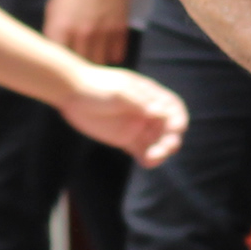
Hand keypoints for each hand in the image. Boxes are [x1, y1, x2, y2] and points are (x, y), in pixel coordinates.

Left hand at [42, 0, 128, 64]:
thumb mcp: (54, 8)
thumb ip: (53, 32)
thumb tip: (55, 53)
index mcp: (61, 27)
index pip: (59, 60)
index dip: (61, 63)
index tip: (64, 63)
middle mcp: (81, 33)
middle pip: (80, 65)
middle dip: (79, 65)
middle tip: (81, 62)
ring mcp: (102, 32)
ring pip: (99, 63)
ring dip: (96, 61)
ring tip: (94, 55)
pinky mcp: (119, 29)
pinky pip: (116, 55)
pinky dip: (112, 55)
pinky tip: (106, 47)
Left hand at [61, 64, 186, 165]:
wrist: (72, 93)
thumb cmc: (97, 86)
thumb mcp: (119, 92)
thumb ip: (139, 103)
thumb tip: (161, 114)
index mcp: (151, 96)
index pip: (173, 109)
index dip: (178, 119)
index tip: (176, 128)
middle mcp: (148, 112)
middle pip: (168, 129)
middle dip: (170, 139)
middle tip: (166, 148)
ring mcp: (137, 127)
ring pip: (157, 143)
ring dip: (160, 152)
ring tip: (153, 159)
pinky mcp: (126, 140)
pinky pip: (141, 152)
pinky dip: (147, 158)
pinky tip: (146, 163)